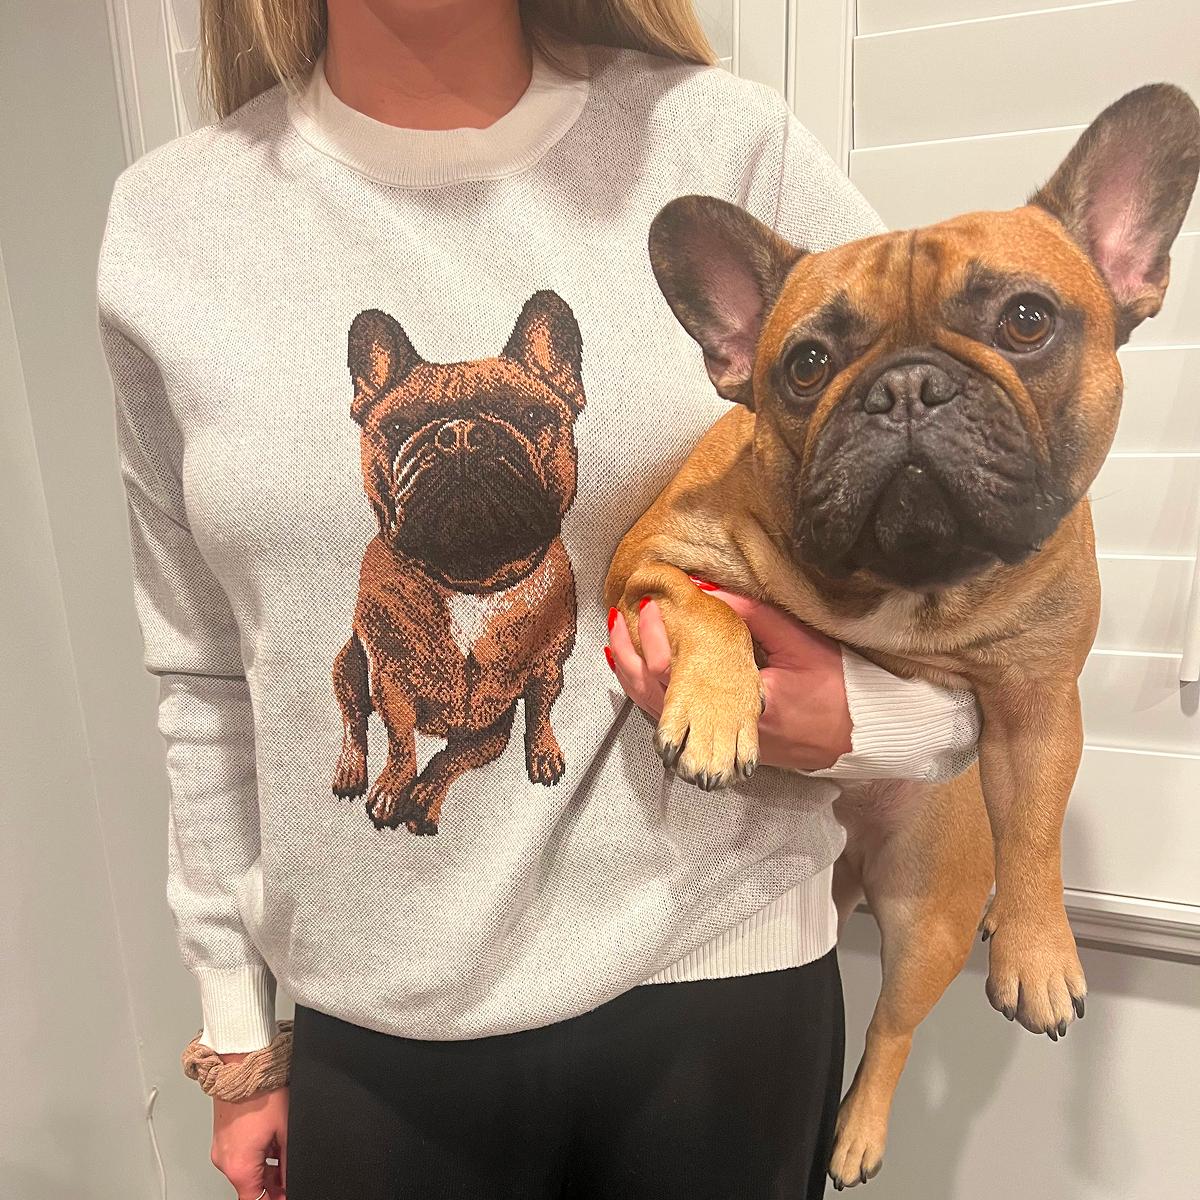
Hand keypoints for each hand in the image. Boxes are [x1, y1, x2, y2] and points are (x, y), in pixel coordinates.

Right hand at [210, 1052, 287, 1198]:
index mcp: (238, 1166)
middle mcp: (224, 1160)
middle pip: (251, 1186)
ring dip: (266, 1168)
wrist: (242, 1063)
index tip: (286, 1195)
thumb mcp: (286, 1129)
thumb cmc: (261, 1090)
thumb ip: (289, 1161)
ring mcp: (221, 1146)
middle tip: (290, 1179)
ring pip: (247, 1169)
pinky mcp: (223, 1134)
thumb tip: (291, 1177)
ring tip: (285, 1155)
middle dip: (273, 1185)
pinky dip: (257, 1153)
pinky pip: (241, 1152)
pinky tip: (274, 1142)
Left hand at [607, 581, 852, 772]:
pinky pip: (679, 725)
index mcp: (742, 701)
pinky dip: (654, 700)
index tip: (644, 606)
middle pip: (659, 697)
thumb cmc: (840, 686)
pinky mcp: (729, 746)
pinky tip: (640, 678)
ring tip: (617, 646)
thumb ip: (755, 617)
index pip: (680, 672)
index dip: (655, 638)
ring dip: (636, 680)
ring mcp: (725, 742)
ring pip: (663, 716)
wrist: (865, 735)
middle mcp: (726, 729)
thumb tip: (709, 589)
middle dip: (633, 657)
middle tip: (618, 619)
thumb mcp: (801, 642)